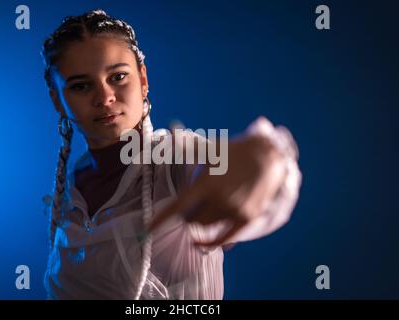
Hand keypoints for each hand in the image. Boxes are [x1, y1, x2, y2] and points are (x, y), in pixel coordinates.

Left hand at [147, 118, 286, 246]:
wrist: (268, 156)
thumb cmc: (234, 152)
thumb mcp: (210, 149)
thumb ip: (187, 145)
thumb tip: (170, 128)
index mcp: (206, 182)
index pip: (178, 206)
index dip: (161, 220)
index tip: (147, 231)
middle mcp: (219, 199)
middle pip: (191, 220)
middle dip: (186, 215)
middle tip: (192, 205)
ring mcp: (233, 211)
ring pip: (205, 228)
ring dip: (200, 223)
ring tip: (205, 210)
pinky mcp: (246, 219)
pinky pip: (225, 239)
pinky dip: (212, 242)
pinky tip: (203, 242)